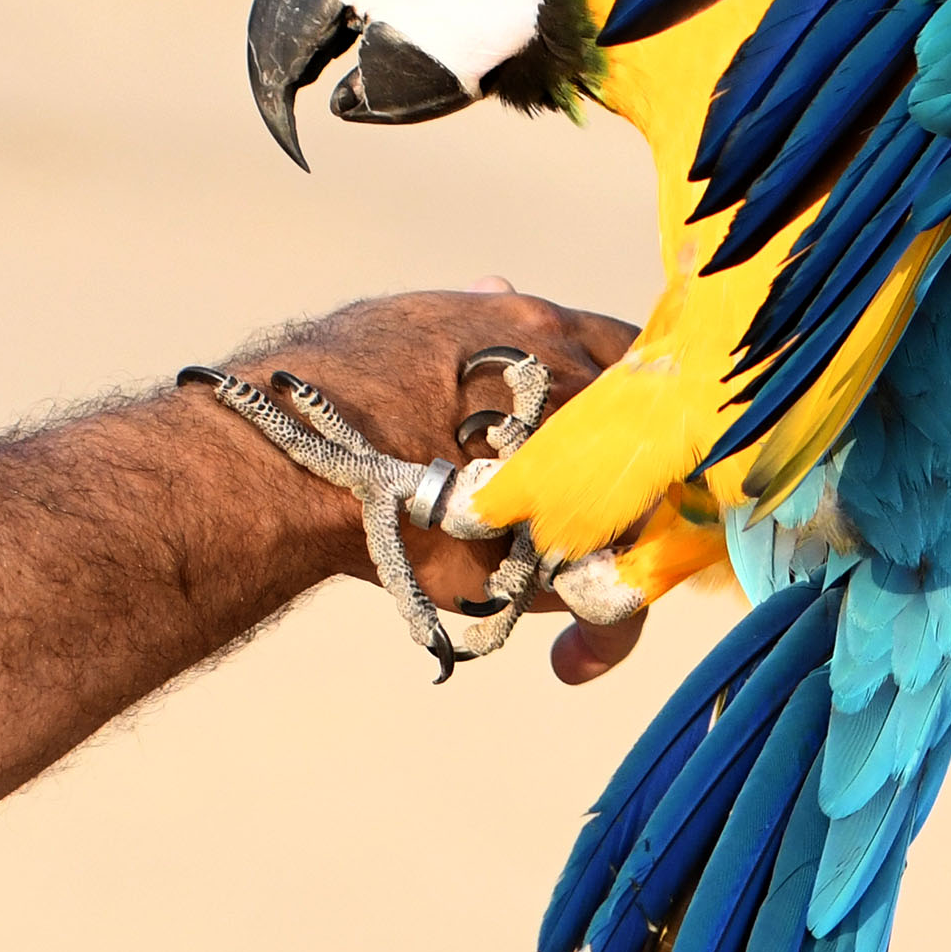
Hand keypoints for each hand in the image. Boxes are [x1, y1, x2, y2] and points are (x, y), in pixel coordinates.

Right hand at [220, 279, 638, 613]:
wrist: (292, 460)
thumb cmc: (335, 387)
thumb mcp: (416, 323)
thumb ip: (474, 313)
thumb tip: (498, 289)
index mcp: (543, 335)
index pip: (637, 358)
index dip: (636, 400)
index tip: (622, 429)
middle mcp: (576, 399)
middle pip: (658, 443)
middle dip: (641, 480)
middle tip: (610, 514)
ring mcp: (576, 479)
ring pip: (646, 525)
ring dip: (624, 558)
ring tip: (587, 593)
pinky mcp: (557, 558)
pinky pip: (611, 601)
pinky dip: (602, 637)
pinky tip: (571, 661)